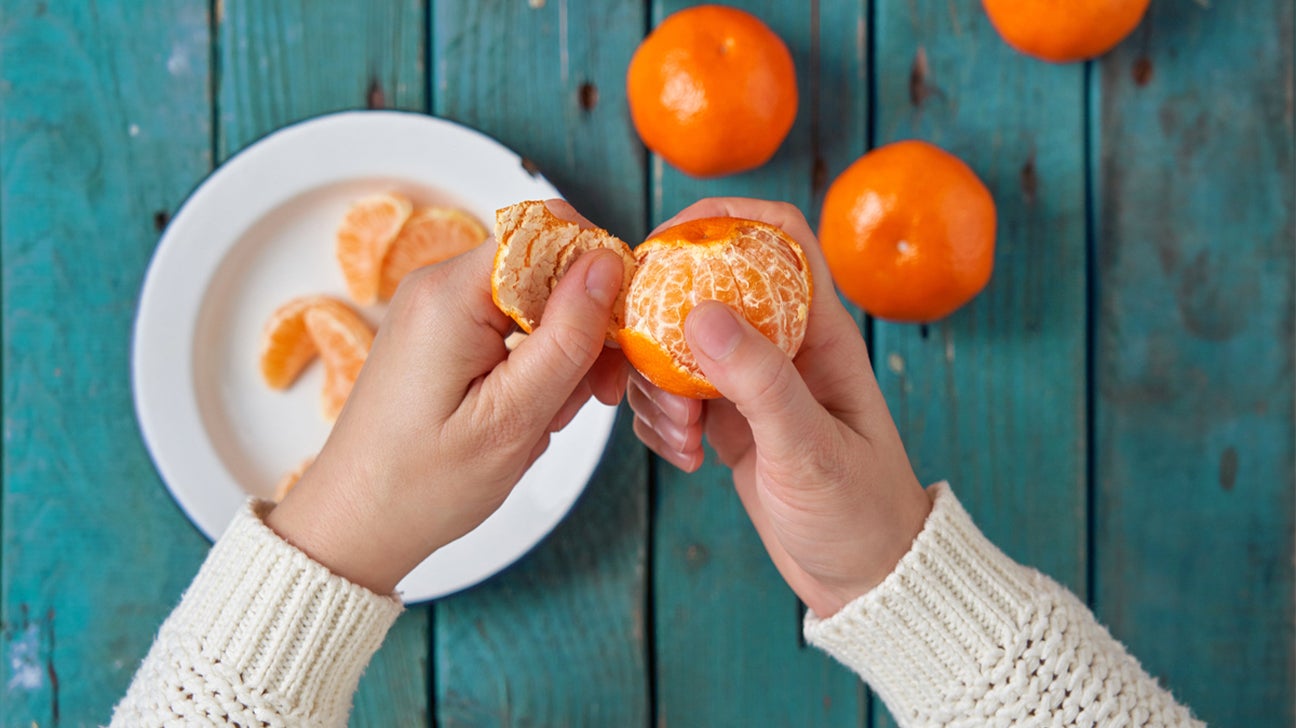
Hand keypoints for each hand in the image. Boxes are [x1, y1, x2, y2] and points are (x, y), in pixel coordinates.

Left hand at [266, 200, 627, 593]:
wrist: (355, 524)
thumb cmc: (423, 485)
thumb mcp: (513, 417)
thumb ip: (566, 336)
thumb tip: (608, 261)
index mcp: (451, 294)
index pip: (545, 227)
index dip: (595, 267)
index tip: (621, 328)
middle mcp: (440, 285)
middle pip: (545, 266)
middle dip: (582, 325)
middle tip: (594, 394)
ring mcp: (438, 309)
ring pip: (535, 301)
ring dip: (561, 354)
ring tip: (548, 418)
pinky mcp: (442, 335)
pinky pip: (510, 327)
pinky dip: (535, 366)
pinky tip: (530, 414)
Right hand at [627, 198, 931, 616]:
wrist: (865, 580)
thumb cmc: (861, 511)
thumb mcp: (810, 447)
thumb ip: (760, 380)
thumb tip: (701, 312)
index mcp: (820, 330)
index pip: (777, 235)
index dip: (721, 218)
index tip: (664, 242)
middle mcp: (783, 343)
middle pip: (706, 285)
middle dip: (662, 321)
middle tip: (646, 365)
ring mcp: (751, 379)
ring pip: (677, 345)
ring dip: (659, 386)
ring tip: (682, 437)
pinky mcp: (727, 417)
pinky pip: (672, 394)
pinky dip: (661, 420)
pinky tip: (682, 456)